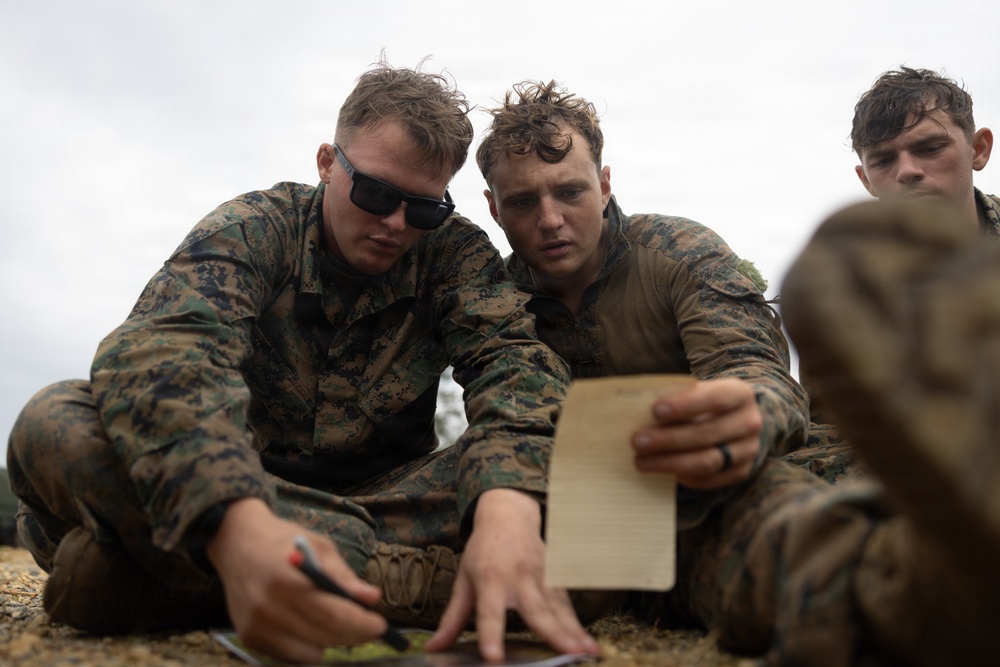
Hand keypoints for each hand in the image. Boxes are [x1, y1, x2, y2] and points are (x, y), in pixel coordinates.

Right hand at [207, 498, 387, 662]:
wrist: (236, 541)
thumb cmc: (284, 541)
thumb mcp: (320, 547)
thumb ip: (344, 576)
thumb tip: (372, 598)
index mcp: (289, 580)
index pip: (334, 615)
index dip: (363, 625)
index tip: (381, 625)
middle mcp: (269, 607)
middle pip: (326, 636)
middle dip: (355, 634)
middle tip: (369, 626)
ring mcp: (257, 626)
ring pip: (311, 652)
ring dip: (331, 640)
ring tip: (334, 619)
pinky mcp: (250, 637)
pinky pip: (292, 655)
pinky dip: (308, 645)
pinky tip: (309, 624)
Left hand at [425, 489, 600, 661]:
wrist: (508, 516)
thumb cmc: (482, 551)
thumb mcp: (463, 581)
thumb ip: (452, 619)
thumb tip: (434, 648)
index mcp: (489, 579)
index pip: (489, 612)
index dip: (491, 635)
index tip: (494, 657)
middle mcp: (518, 577)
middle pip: (536, 610)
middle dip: (553, 633)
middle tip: (569, 653)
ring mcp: (541, 576)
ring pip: (559, 608)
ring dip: (574, 631)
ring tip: (589, 651)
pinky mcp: (555, 577)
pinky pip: (567, 604)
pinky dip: (578, 623)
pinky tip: (589, 642)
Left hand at [631, 378, 761, 488]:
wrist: (731, 420)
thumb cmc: (701, 402)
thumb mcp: (695, 391)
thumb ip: (676, 397)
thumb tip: (639, 410)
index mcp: (739, 393)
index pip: (715, 398)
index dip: (685, 405)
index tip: (655, 411)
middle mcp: (750, 422)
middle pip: (707, 434)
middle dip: (669, 439)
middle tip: (637, 441)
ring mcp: (749, 450)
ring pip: (708, 461)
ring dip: (670, 462)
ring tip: (640, 461)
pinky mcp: (741, 472)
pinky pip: (710, 480)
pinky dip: (684, 477)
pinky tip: (662, 472)